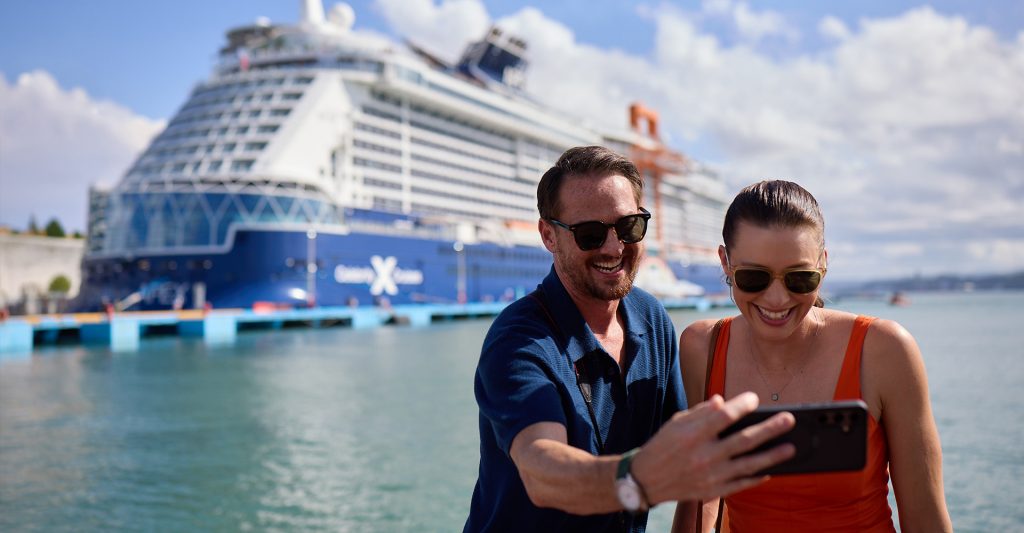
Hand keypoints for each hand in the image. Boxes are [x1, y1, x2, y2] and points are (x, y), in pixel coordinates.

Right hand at [631, 392, 795, 504]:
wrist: (646, 480)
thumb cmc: (662, 446)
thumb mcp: (676, 423)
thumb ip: (700, 413)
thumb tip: (722, 402)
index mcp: (692, 434)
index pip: (725, 416)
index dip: (742, 405)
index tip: (754, 399)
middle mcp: (703, 455)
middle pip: (744, 440)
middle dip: (770, 429)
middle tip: (789, 420)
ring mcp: (710, 475)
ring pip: (749, 464)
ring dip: (772, 455)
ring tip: (791, 448)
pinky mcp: (712, 490)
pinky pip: (741, 483)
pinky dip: (756, 477)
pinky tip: (770, 470)